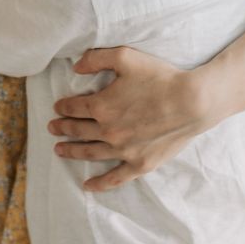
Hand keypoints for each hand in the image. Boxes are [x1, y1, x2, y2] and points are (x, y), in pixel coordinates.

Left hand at [49, 46, 213, 191]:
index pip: (74, 108)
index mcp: (101, 105)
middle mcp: (108, 130)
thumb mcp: (125, 58)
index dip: (63, 107)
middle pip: (78, 130)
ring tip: (59, 150)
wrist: (192, 102)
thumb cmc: (160, 77)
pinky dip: (99, 183)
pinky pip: (114, 178)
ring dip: (72, 151)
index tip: (57, 108)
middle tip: (51, 128)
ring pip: (90, 153)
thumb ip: (96, 59)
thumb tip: (74, 67)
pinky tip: (87, 185)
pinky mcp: (140, 163)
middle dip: (62, 128)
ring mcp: (123, 150)